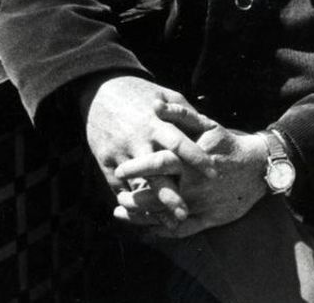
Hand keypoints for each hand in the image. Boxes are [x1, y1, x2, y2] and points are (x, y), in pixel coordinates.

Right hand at [78, 75, 217, 225]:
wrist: (99, 89)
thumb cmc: (139, 93)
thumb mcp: (165, 94)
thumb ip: (186, 114)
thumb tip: (210, 131)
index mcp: (156, 123)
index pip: (179, 144)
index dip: (197, 160)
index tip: (214, 175)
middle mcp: (138, 140)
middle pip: (157, 172)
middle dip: (171, 195)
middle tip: (186, 214)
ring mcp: (120, 152)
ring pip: (138, 185)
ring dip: (153, 207)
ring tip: (170, 224)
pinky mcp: (105, 160)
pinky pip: (119, 187)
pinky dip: (132, 202)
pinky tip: (146, 216)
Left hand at [113, 103, 270, 237]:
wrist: (259, 167)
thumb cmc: (227, 144)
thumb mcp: (206, 125)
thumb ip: (179, 114)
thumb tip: (154, 104)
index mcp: (190, 160)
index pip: (158, 164)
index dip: (136, 168)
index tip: (118, 169)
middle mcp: (194, 185)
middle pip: (157, 194)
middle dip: (134, 198)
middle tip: (118, 197)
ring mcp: (202, 204)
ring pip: (165, 215)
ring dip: (142, 216)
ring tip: (123, 212)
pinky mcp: (209, 219)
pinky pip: (183, 230)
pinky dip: (163, 231)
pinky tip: (148, 228)